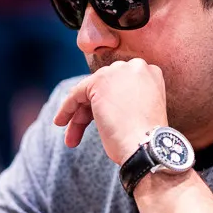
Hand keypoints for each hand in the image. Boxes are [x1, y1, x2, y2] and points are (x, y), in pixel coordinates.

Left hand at [53, 58, 168, 164]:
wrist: (147, 145)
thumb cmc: (147, 139)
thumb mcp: (143, 110)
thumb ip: (127, 98)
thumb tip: (104, 103)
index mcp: (150, 73)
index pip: (120, 85)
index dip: (108, 103)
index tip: (101, 120)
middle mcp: (136, 67)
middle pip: (104, 87)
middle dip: (91, 110)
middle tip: (82, 131)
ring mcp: (117, 72)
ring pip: (90, 91)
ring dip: (78, 115)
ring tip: (71, 138)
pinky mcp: (99, 81)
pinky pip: (77, 93)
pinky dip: (67, 108)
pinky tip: (61, 122)